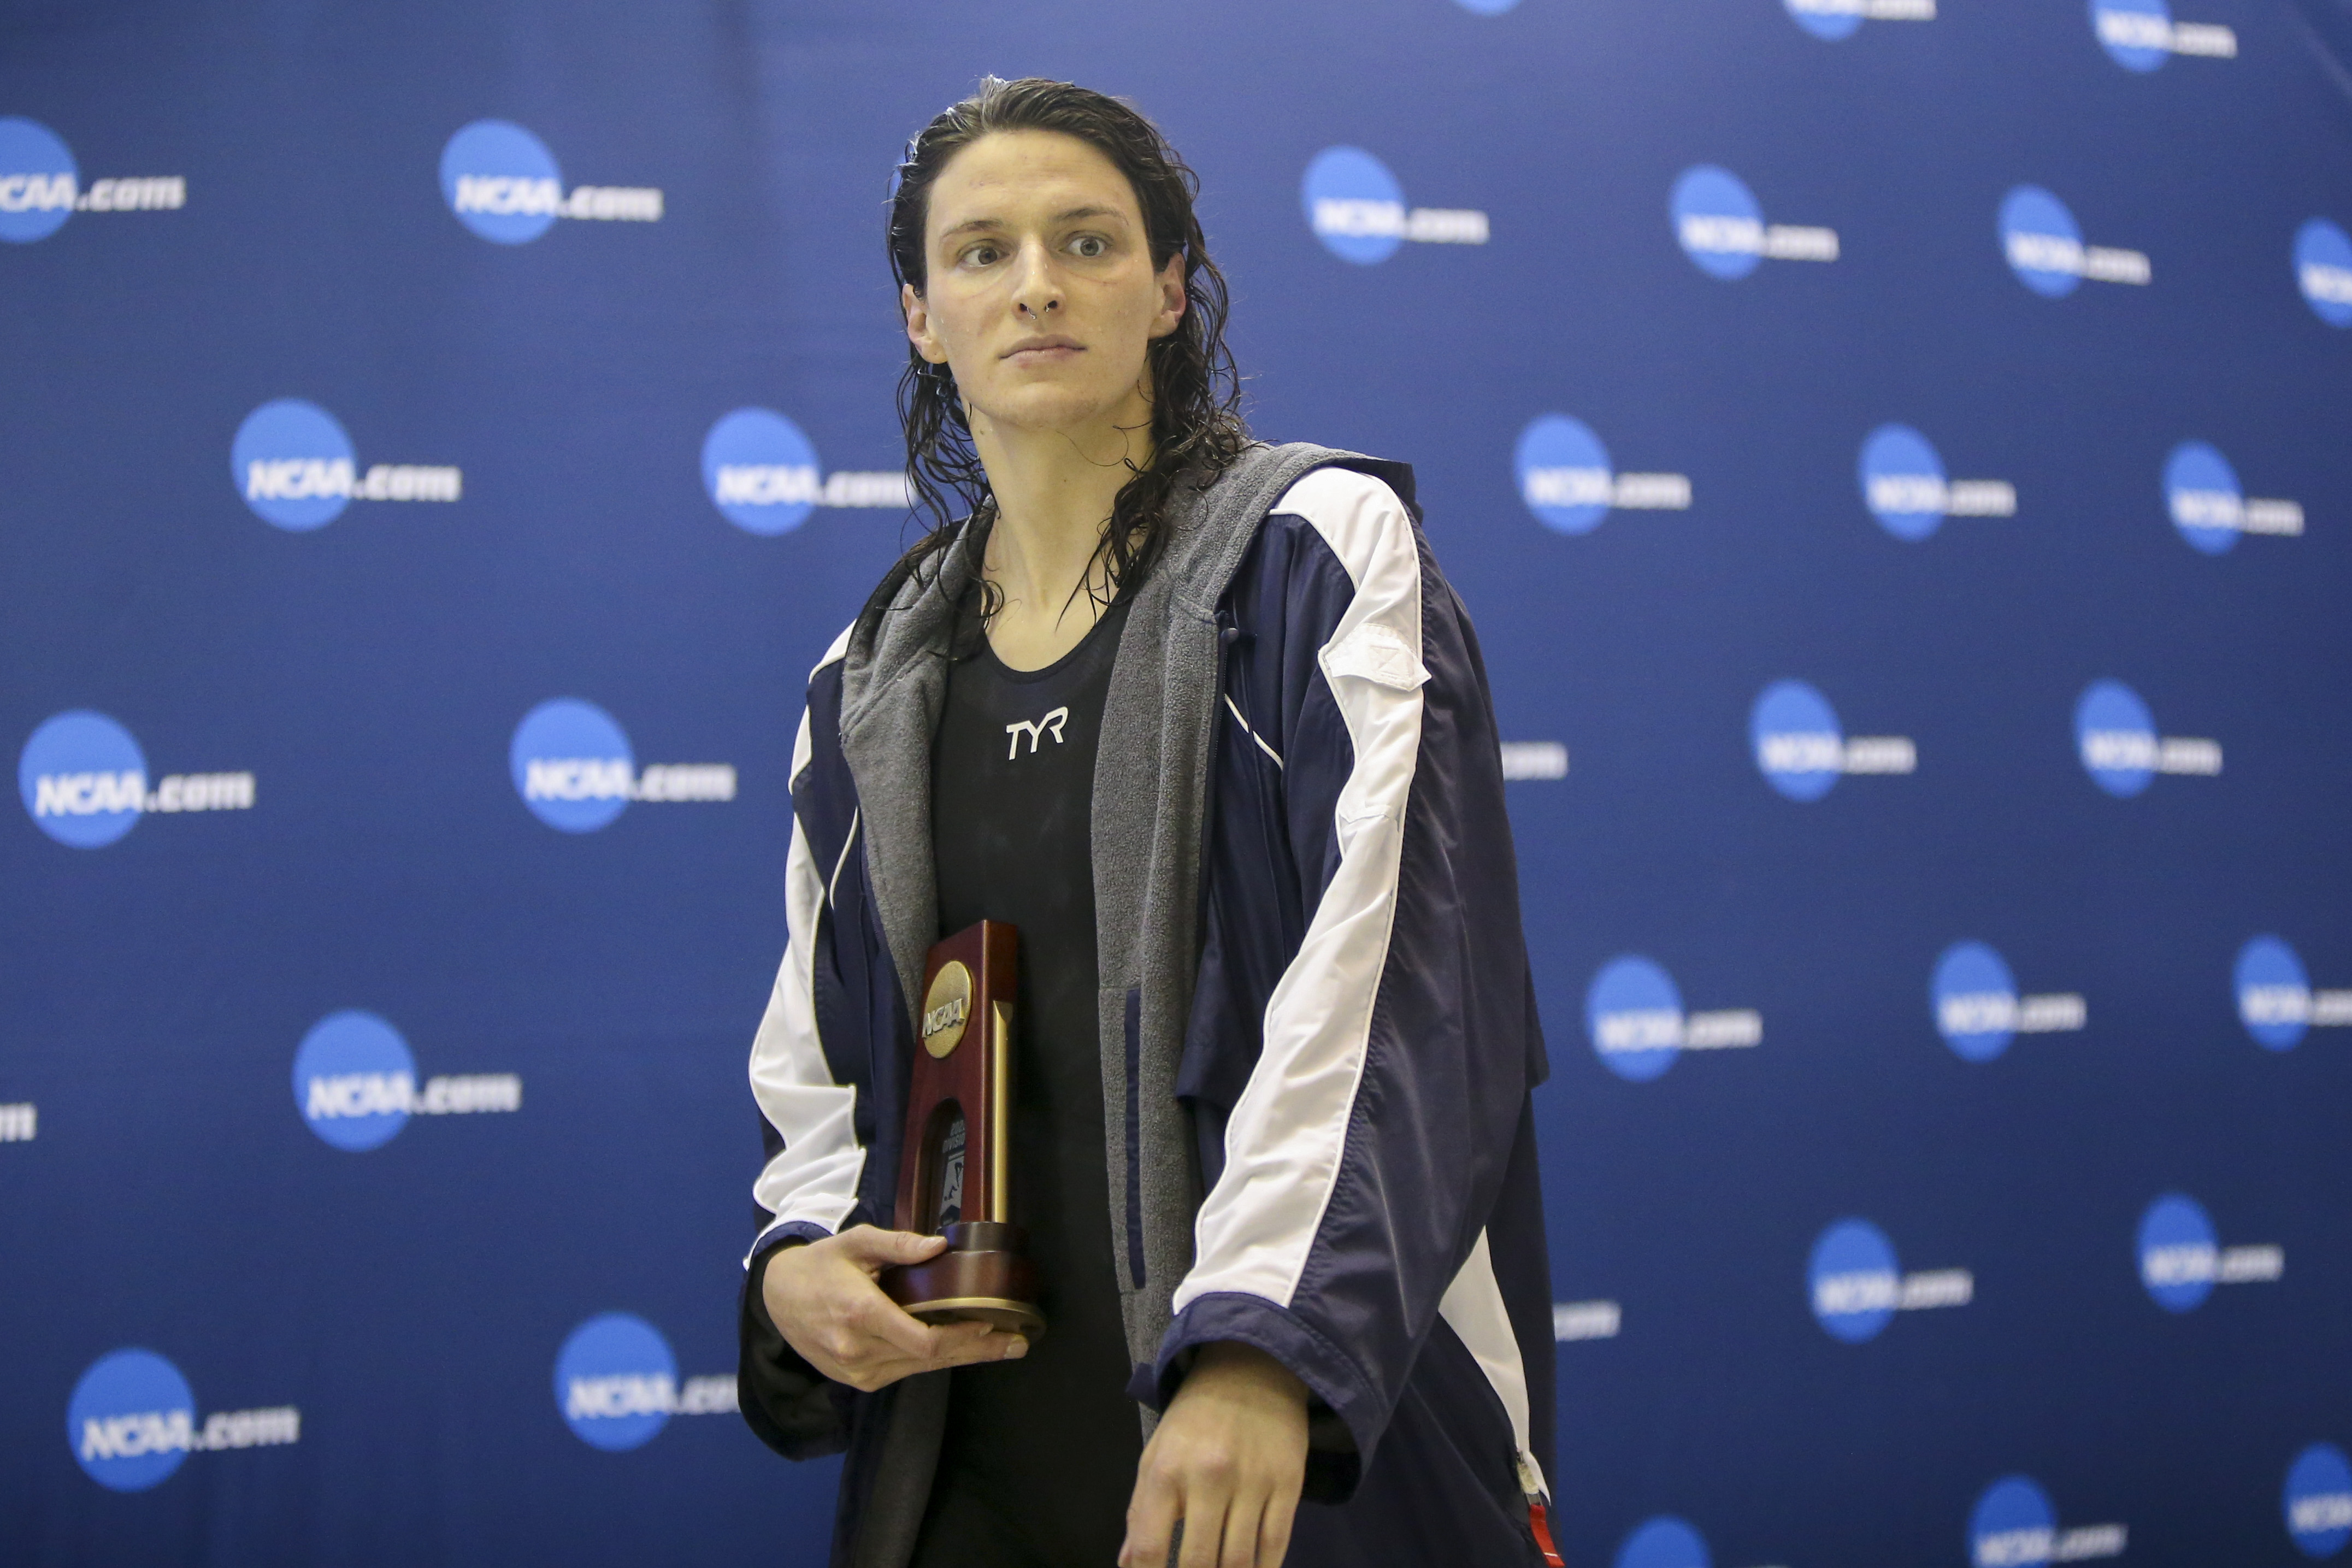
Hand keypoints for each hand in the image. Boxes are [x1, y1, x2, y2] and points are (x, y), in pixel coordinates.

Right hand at [760, 1225, 1025, 1391]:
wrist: (776, 1297)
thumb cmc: (820, 1265)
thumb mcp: (856, 1242)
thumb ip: (899, 1245)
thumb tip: (940, 1246)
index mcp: (860, 1313)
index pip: (924, 1339)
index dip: (964, 1337)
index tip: (994, 1324)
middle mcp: (859, 1350)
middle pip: (931, 1357)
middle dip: (978, 1350)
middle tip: (1017, 1344)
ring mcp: (856, 1371)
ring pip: (920, 1368)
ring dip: (960, 1357)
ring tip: (998, 1346)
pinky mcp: (856, 1379)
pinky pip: (903, 1370)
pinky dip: (931, 1359)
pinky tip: (958, 1349)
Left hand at [1121, 1342, 1308, 1567]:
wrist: (1251, 1368)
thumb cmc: (1194, 1419)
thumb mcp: (1156, 1455)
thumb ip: (1141, 1512)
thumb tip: (1130, 1564)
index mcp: (1166, 1471)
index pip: (1150, 1547)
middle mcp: (1208, 1478)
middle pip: (1198, 1563)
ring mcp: (1252, 1482)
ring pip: (1240, 1561)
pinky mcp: (1288, 1483)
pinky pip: (1276, 1544)